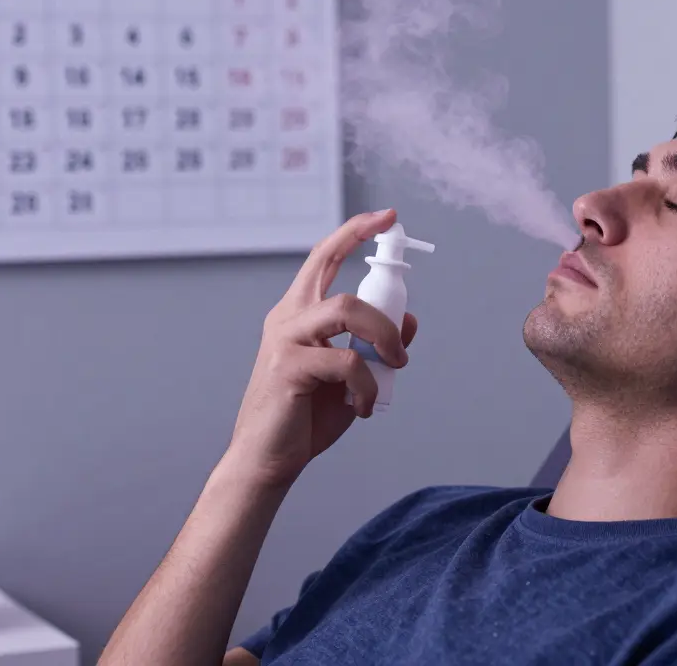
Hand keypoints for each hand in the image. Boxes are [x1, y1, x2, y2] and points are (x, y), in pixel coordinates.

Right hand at [225, 209, 417, 486]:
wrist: (269, 459)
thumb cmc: (305, 417)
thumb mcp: (351, 376)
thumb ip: (375, 346)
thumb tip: (407, 320)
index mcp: (298, 313)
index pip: (324, 257)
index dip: (354, 231)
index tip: (387, 216)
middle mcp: (287, 318)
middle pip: (340, 283)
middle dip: (383, 309)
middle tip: (400, 347)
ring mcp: (284, 340)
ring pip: (346, 311)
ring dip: (382, 340)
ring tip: (391, 370)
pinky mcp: (288, 367)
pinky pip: (347, 361)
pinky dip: (367, 385)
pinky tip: (363, 408)